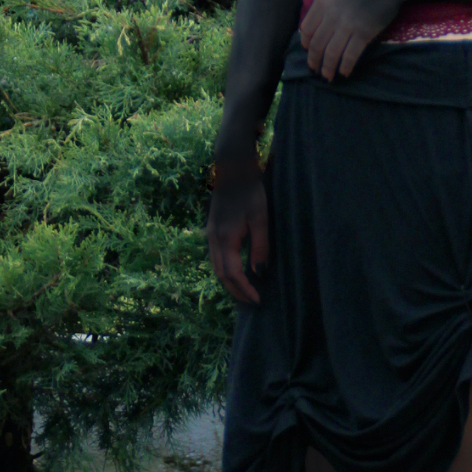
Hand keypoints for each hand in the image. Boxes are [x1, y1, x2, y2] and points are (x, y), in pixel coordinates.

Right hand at [206, 154, 269, 303]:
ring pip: (216, 267)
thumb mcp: (260, 218)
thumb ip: (260, 246)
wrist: (232, 169)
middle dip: (236, 291)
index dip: (244, 289)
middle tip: (251, 301)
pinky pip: (216, 257)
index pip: (232, 274)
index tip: (257, 300)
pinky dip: (225, 270)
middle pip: (221, 274)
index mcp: (226, 238)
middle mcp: (214, 239)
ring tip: (244, 291)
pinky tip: (236, 271)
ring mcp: (211, 234)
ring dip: (229, 282)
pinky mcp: (213, 229)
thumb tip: (259, 272)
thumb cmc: (250, 191)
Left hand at [298, 0, 401, 80]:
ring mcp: (348, 24)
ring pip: (331, 53)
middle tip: (315, 69)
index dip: (306, 44)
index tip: (309, 51)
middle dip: (314, 61)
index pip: (306, 30)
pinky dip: (345, 66)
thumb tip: (317, 26)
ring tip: (328, 76)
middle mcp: (331, 14)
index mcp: (322, 2)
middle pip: (316, 44)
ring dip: (328, 68)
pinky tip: (345, 72)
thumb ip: (325, 5)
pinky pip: (350, 55)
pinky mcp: (364, 32)